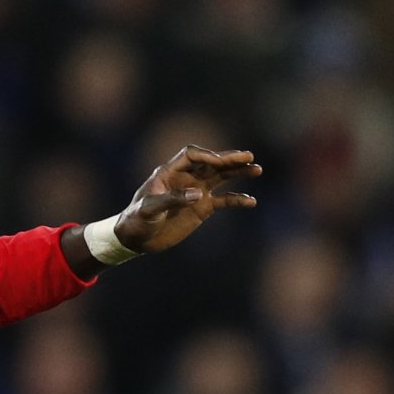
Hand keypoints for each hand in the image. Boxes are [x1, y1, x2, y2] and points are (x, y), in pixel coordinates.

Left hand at [104, 147, 259, 256]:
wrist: (137, 238)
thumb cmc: (137, 219)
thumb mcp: (149, 209)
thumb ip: (172, 199)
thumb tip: (197, 193)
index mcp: (169, 171)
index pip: (192, 155)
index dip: (206, 156)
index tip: (219, 162)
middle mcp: (186, 177)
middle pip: (211, 162)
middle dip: (229, 159)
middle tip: (249, 156)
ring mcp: (196, 191)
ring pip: (221, 177)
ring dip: (238, 172)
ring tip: (256, 169)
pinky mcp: (202, 208)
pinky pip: (223, 200)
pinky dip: (237, 200)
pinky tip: (251, 201)